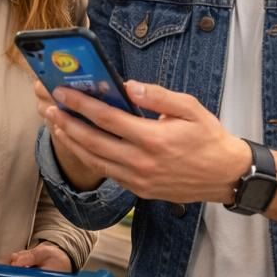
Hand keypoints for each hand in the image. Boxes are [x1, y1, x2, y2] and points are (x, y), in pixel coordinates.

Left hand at [44, 81, 250, 204]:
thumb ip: (158, 96)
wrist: (228, 177)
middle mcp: (142, 162)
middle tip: (48, 107)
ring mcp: (139, 180)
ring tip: (54, 123)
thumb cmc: (210, 138)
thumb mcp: (191, 108)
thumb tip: (128, 86)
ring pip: (95, 160)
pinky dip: (87, 157)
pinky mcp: (139, 190)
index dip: (81, 105)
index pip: (107, 119)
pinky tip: (77, 143)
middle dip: (66, 123)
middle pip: (92, 142)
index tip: (62, 93)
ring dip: (71, 141)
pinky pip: (106, 172)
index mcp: (154, 139)